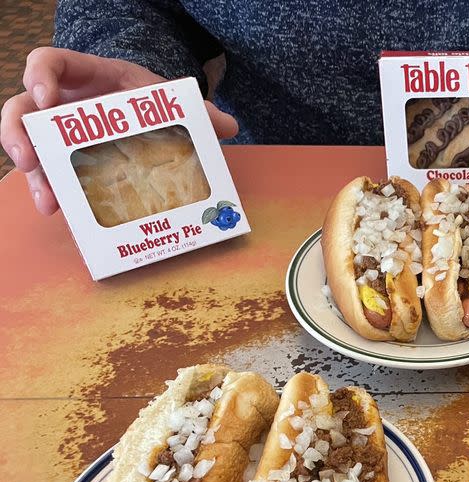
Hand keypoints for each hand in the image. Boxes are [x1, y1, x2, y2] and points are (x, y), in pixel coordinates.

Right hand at [1, 47, 238, 214]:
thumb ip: (196, 111)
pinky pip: (51, 176)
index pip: (48, 62)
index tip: (45, 98)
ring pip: (30, 148)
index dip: (39, 75)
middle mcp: (63, 104)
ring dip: (34, 176)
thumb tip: (228, 125)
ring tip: (47, 201)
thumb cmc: (152, 101)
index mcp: (87, 76)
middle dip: (17, 132)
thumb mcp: (170, 100)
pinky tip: (59, 212)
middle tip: (29, 159)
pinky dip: (53, 193)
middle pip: (21, 109)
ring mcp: (60, 134)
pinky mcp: (67, 162)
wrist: (153, 115)